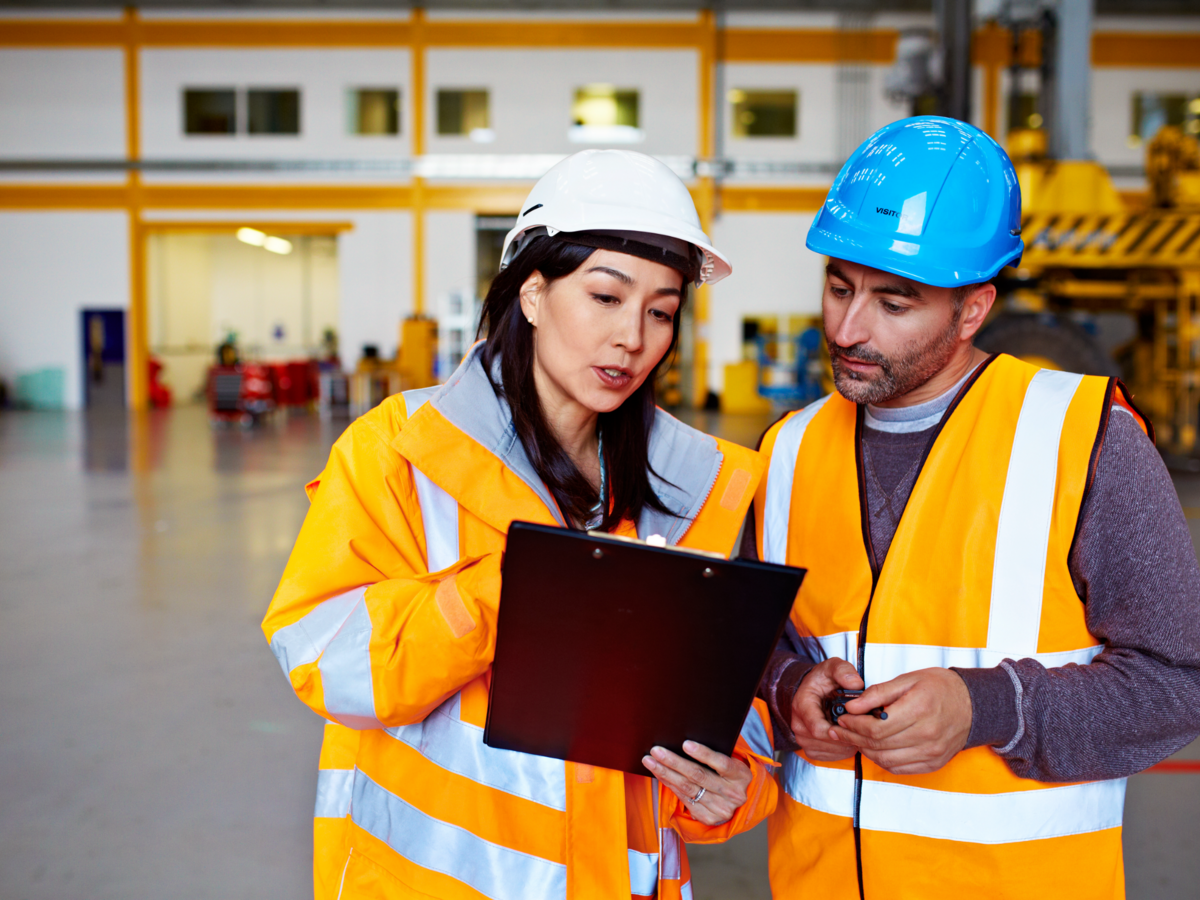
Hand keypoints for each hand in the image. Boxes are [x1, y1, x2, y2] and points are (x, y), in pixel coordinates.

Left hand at [642, 741, 751, 825]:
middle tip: (656, 751)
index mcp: (742, 776)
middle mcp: (733, 794)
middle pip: (698, 776)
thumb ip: (716, 755)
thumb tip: (685, 743)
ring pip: (688, 788)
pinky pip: (684, 798)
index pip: (722, 763)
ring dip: (666, 773)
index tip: (685, 744)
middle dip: (674, 762)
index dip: (703, 754)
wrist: (741, 800)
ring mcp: (721, 809)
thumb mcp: (732, 762)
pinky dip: (670, 785)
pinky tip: (660, 774)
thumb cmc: (730, 773)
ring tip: (650, 761)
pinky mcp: (709, 818)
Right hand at [790, 657, 863, 761]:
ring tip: (857, 728)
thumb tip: (856, 683)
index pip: (817, 728)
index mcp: (802, 705)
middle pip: (827, 741)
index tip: (853, 723)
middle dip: (848, 734)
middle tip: (863, 725)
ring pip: (832, 750)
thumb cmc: (822, 681)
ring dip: (848, 743)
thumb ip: (844, 671)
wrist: (812, 692)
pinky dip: (845, 749)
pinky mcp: (811, 750)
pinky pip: (833, 756)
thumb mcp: (832, 668)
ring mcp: (804, 740)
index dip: (838, 730)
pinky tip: (849, 736)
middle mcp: (799, 725)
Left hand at [831, 667, 971, 774]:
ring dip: (864, 750)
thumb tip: (852, 705)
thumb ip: (878, 693)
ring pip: (886, 759)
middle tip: (839, 730)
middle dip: (853, 738)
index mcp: (919, 709)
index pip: (876, 727)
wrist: (972, 705)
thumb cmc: (940, 687)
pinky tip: (873, 748)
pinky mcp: (933, 763)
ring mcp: (931, 752)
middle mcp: (926, 734)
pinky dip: (881, 760)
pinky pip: (899, 768)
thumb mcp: (908, 680)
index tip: (842, 718)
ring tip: (853, 739)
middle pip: (878, 744)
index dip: (853, 725)